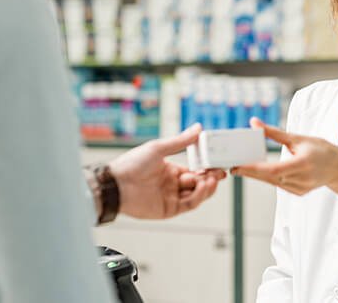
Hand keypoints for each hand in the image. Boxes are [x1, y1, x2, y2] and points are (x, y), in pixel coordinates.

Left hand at [109, 123, 226, 218]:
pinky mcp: (168, 210)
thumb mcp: (159, 148)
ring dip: (206, 188)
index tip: (219, 163)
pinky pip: (188, 204)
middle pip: (198, 183)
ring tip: (212, 179)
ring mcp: (171, 197)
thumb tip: (198, 128)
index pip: (195, 170)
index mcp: (171, 169)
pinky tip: (202, 186)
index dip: (207, 168)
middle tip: (221, 173)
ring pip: (196, 195)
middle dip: (210, 178)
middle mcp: (172, 184)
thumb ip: (181, 141)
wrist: (117, 183)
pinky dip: (198, 196)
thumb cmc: (133, 163)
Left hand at [231, 118, 337, 195]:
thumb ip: (274, 133)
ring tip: (240, 167)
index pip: (272, 170)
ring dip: (256, 175)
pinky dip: (268, 178)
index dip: (253, 169)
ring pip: (271, 182)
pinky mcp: (298, 193)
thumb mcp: (297, 138)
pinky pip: (278, 185)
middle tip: (232, 165)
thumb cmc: (320, 149)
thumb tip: (254, 123)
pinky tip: (258, 172)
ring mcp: (300, 188)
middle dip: (249, 171)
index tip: (237, 165)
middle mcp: (302, 179)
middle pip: (268, 177)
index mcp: (303, 164)